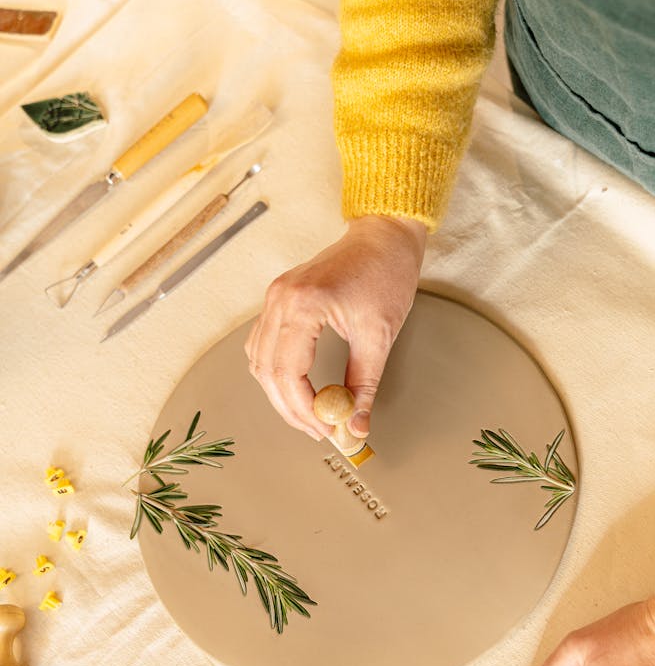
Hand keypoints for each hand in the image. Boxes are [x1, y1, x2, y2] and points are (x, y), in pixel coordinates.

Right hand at [245, 215, 426, 439]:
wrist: (383, 235)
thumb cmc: (386, 273)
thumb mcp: (379, 335)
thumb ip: (365, 385)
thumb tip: (357, 424)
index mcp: (303, 305)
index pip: (287, 372)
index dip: (304, 409)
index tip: (327, 428)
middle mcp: (280, 299)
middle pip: (267, 371)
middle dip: (291, 408)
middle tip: (319, 430)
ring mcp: (275, 296)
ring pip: (258, 360)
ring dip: (280, 393)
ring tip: (311, 414)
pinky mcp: (279, 298)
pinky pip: (263, 343)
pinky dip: (276, 370)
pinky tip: (298, 386)